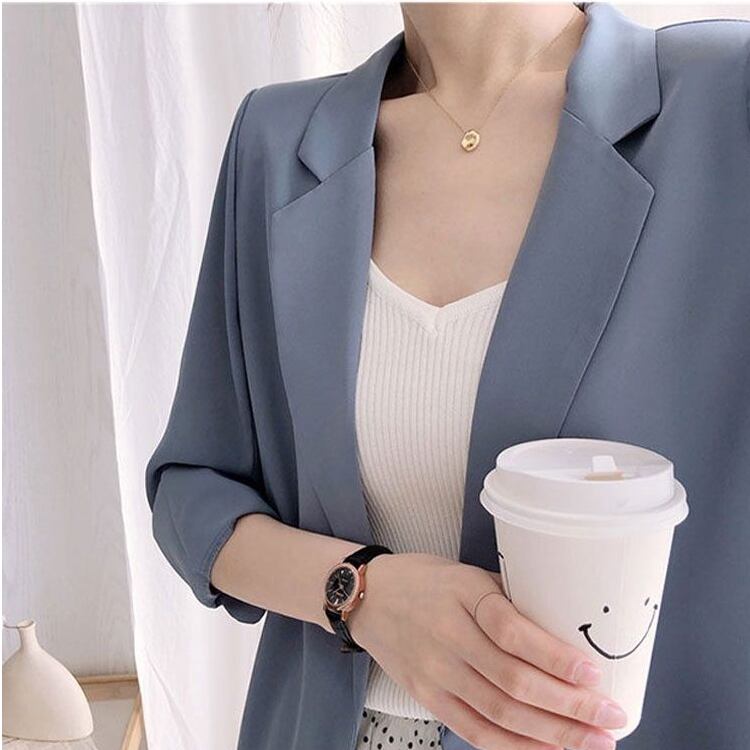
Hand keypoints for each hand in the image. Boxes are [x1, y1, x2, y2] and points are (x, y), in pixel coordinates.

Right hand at [348, 553, 625, 749]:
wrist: (368, 598)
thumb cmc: (424, 580)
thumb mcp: (467, 573)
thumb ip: (508, 600)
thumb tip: (563, 628)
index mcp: (462, 594)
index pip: (512, 631)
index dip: (555, 656)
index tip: (594, 672)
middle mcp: (447, 635)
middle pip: (512, 681)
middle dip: (569, 707)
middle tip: (610, 716)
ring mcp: (435, 672)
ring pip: (500, 714)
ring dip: (552, 735)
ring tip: (593, 741)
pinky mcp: (428, 697)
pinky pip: (476, 732)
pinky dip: (516, 747)